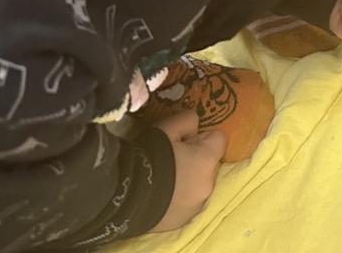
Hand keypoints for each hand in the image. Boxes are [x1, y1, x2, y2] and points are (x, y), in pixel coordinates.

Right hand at [150, 111, 227, 232]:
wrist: (121, 196)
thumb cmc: (147, 156)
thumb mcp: (166, 127)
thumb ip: (188, 120)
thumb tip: (194, 129)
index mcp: (207, 160)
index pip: (220, 139)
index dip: (202, 137)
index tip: (184, 141)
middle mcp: (208, 184)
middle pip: (208, 164)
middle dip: (194, 160)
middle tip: (169, 161)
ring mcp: (196, 206)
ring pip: (198, 185)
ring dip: (187, 181)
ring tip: (161, 181)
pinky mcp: (182, 221)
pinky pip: (186, 204)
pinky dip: (177, 199)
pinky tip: (158, 196)